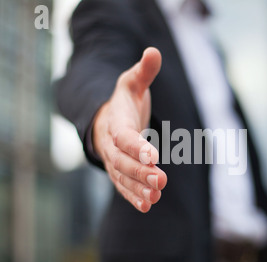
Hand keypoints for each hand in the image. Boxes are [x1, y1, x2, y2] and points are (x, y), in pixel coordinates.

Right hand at [92, 47, 166, 212]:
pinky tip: (146, 205)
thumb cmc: (124, 100)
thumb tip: (154, 51)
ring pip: (122, 177)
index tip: (154, 156)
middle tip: (161, 180)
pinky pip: (122, 186)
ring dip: (138, 188)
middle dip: (140, 172)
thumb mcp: (133, 82)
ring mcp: (113, 160)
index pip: (124, 136)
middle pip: (123, 161)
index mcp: (115, 121)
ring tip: (155, 197)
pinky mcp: (118, 171)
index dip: (137, 146)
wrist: (105, 118)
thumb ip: (144, 71)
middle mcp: (111, 144)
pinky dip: (133, 196)